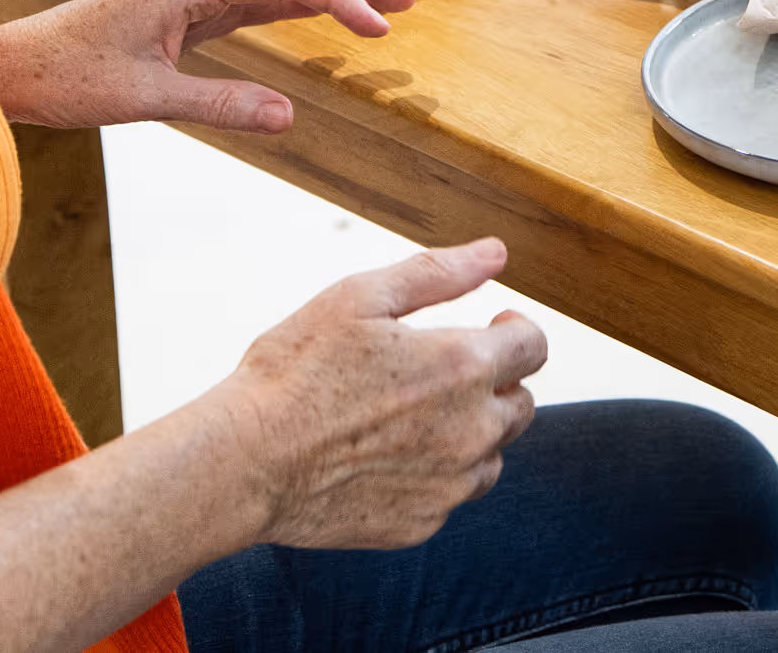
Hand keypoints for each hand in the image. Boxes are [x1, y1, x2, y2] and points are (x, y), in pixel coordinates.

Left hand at [0, 0, 414, 132]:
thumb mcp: (145, 101)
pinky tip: (323, 13)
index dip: (340, 0)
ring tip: (380, 6)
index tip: (381, 30)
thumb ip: (221, 104)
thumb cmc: (65, 79)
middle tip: (406, 2)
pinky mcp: (187, 5)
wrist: (11, 68)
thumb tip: (289, 116)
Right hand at [212, 240, 546, 550]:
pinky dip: (434, 475)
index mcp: (464, 366)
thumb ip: (438, 274)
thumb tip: (496, 253)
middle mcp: (471, 430)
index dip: (514, 330)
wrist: (242, 462)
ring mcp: (449, 485)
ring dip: (470, 432)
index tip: (490, 325)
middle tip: (441, 371)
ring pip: (492, 455)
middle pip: (522, 403)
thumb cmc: (293, 372)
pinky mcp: (421, 524)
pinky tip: (385, 457)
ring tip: (410, 416)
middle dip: (495, 382)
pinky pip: (450, 495)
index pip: (534, 346)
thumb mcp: (359, 297)